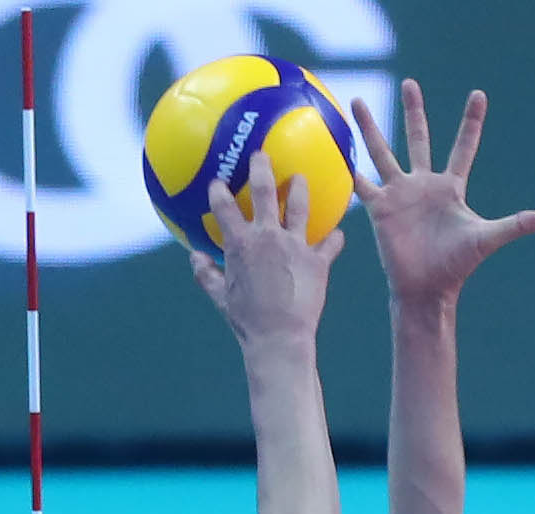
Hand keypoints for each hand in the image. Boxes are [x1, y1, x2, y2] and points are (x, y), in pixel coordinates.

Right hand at [191, 153, 344, 351]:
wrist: (280, 337)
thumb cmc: (246, 320)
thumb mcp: (220, 297)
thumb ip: (206, 274)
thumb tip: (194, 258)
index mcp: (240, 243)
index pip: (224, 206)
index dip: (219, 190)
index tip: (219, 181)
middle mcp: (268, 237)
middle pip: (263, 190)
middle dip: (262, 167)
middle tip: (262, 154)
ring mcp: (295, 246)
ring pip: (300, 206)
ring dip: (300, 188)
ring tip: (301, 177)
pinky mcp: (318, 261)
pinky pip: (330, 243)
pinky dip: (335, 237)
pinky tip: (339, 232)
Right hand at [352, 80, 534, 308]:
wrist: (427, 289)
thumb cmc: (458, 265)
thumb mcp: (487, 238)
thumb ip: (516, 225)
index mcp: (451, 187)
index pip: (463, 147)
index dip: (471, 122)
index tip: (478, 94)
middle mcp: (424, 184)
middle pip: (418, 139)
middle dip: (415, 111)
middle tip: (410, 83)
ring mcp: (399, 193)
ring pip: (382, 151)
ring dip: (369, 127)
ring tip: (355, 101)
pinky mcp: (379, 208)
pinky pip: (360, 182)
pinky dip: (347, 166)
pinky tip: (334, 145)